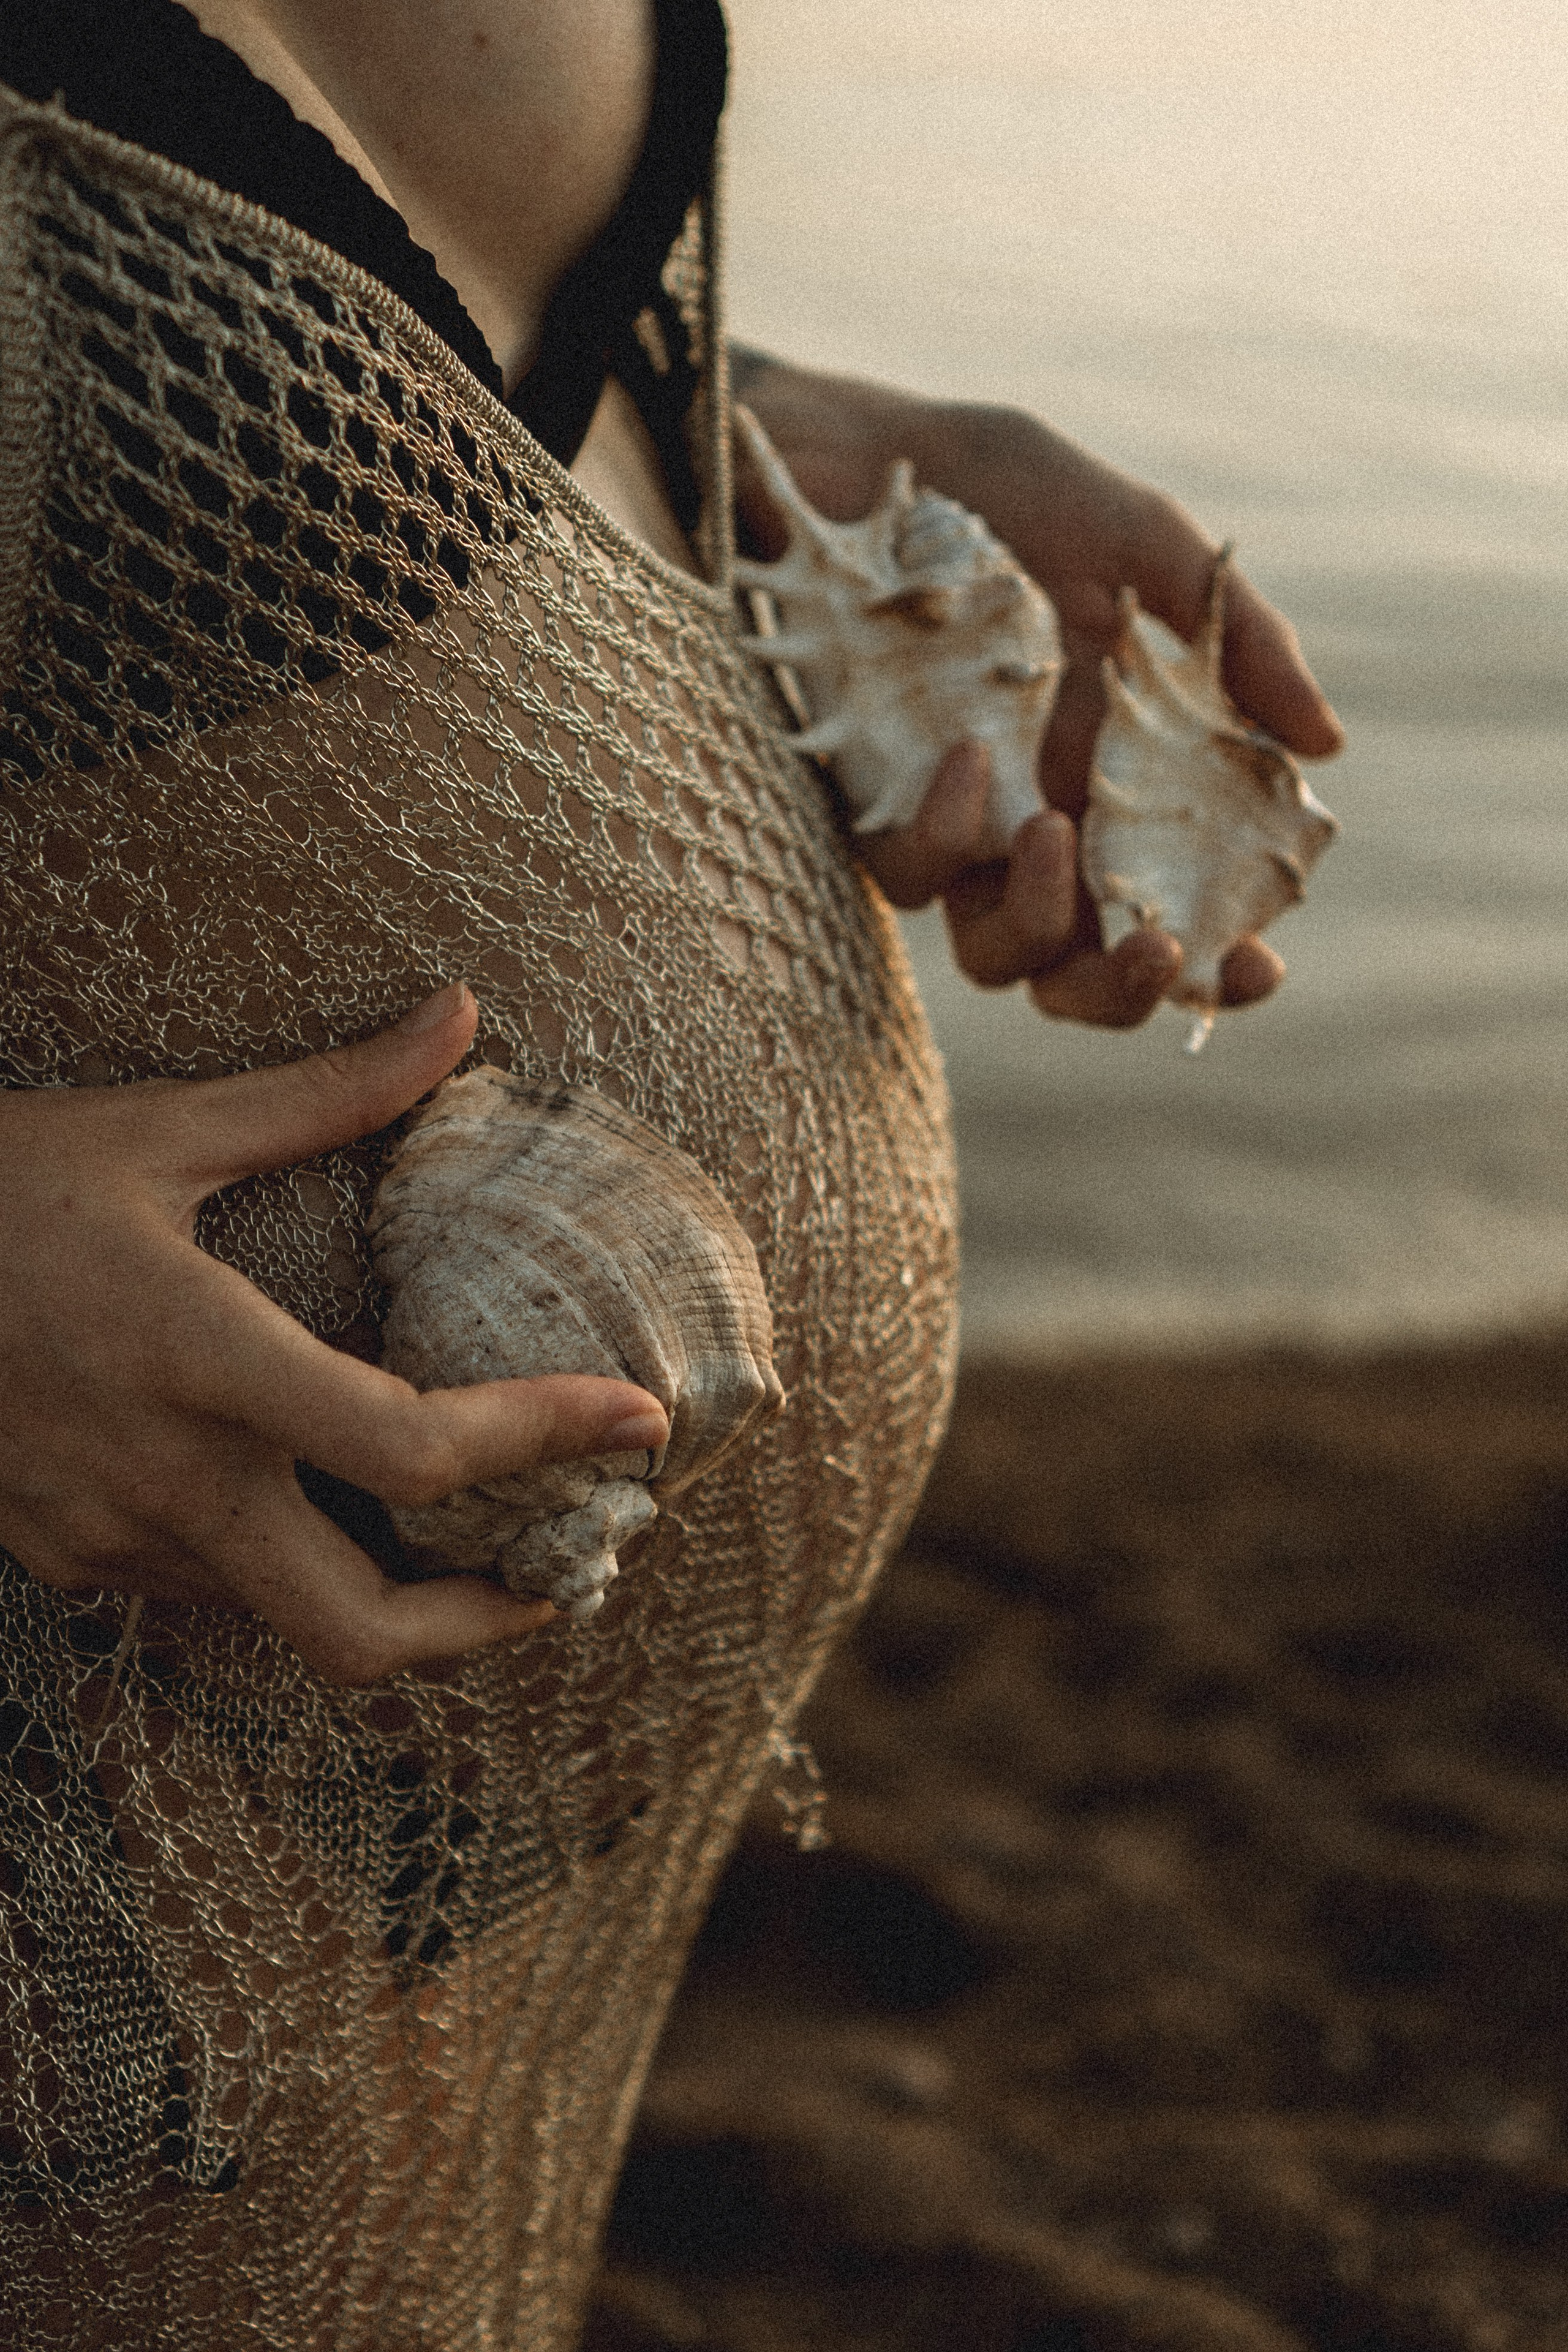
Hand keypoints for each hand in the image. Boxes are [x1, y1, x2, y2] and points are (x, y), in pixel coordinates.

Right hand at [0, 984, 669, 1681]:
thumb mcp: (160, 1128)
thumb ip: (328, 1091)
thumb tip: (461, 1013)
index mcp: (197, 1356)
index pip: (408, 1445)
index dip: (544, 1440)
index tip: (639, 1422)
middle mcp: (161, 1477)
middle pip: (361, 1633)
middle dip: (485, 1627)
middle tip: (565, 1570)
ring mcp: (106, 1538)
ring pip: (287, 1622)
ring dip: (389, 1591)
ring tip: (467, 1529)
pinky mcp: (68, 1560)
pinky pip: (212, 1594)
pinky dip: (289, 1565)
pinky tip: (318, 1500)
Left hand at [733, 355, 1342, 1027]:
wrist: (856, 457)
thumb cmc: (1005, 494)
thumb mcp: (1143, 545)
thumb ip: (1238, 642)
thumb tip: (1324, 743)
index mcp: (1121, 785)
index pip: (1174, 909)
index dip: (1215, 963)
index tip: (1256, 961)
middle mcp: (1040, 826)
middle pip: (1080, 974)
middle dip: (1123, 991)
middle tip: (1157, 948)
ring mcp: (956, 827)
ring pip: (995, 955)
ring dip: (1038, 922)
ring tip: (1050, 830)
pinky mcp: (873, 807)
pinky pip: (911, 874)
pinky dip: (946, 831)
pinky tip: (969, 752)